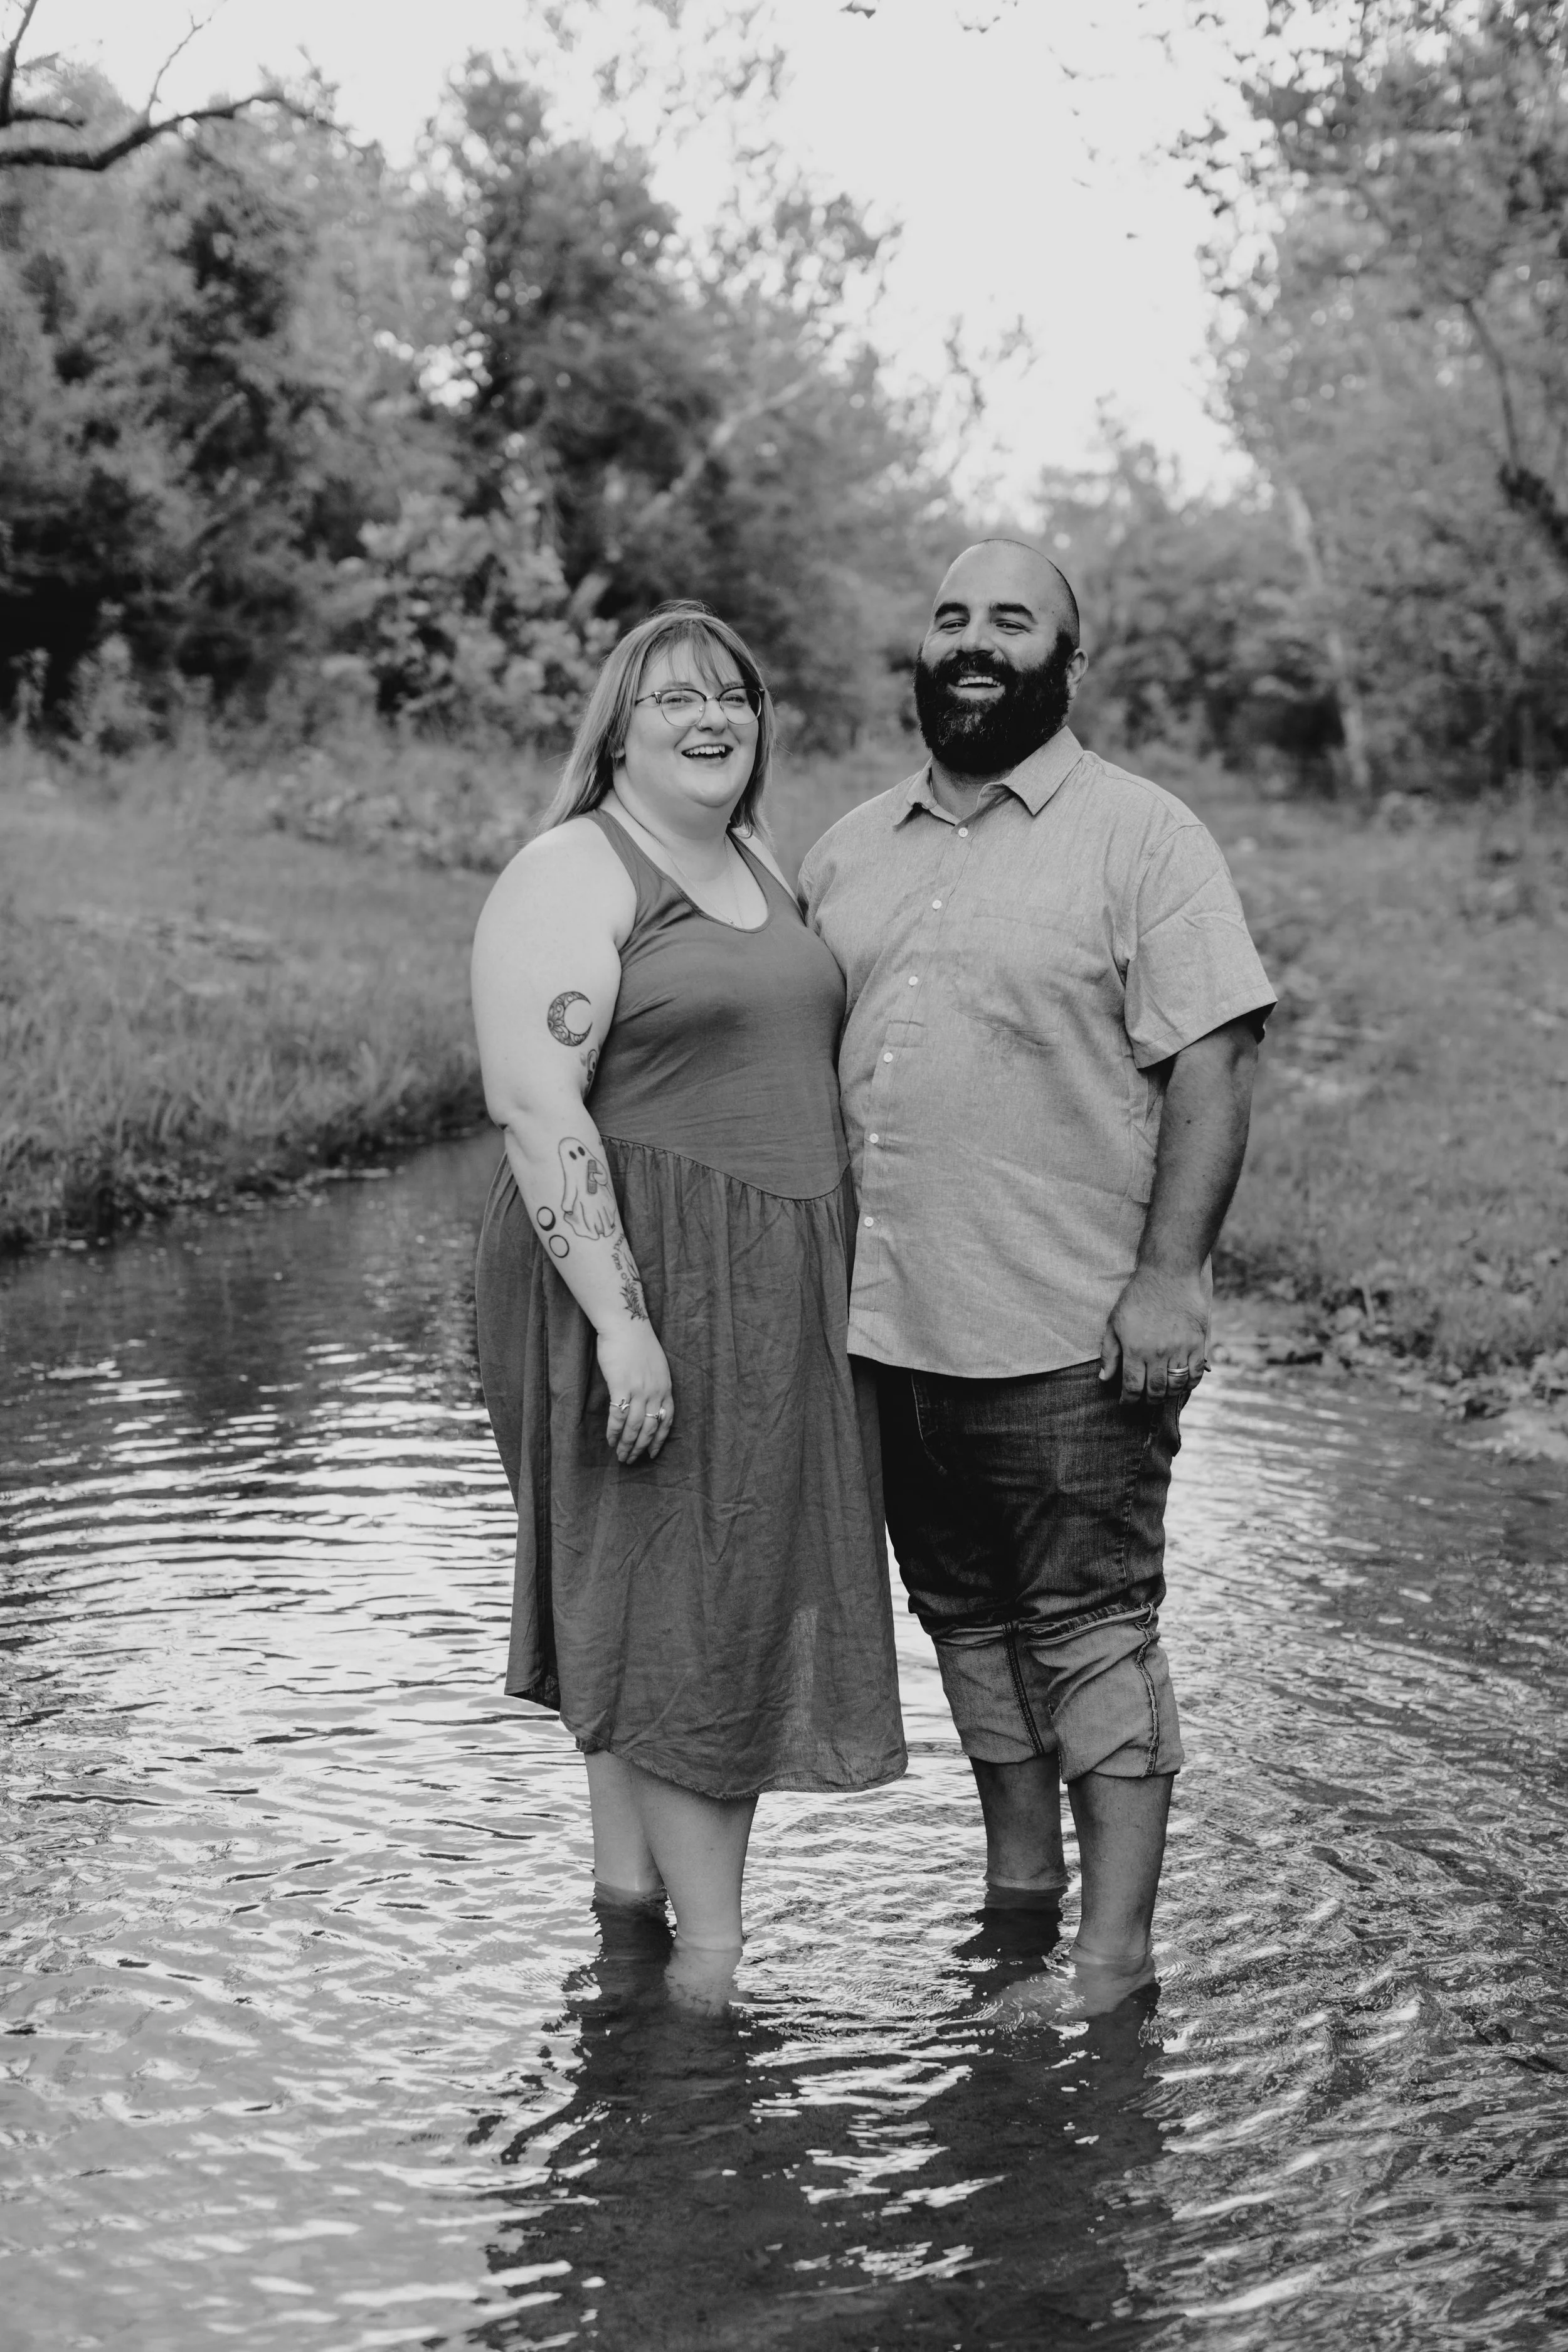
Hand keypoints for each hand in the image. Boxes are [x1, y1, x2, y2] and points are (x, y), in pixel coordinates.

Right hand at [597, 1321, 674, 1463]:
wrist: (626, 1324)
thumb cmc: (638, 1343)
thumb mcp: (656, 1366)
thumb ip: (655, 1385)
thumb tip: (647, 1403)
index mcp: (666, 1387)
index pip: (667, 1420)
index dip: (659, 1440)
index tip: (653, 1454)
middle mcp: (656, 1391)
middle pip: (650, 1428)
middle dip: (640, 1448)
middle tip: (631, 1460)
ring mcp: (639, 1390)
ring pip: (635, 1427)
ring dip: (627, 1444)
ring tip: (621, 1456)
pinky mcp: (621, 1386)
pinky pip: (618, 1416)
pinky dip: (614, 1431)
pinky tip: (610, 1440)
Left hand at [1099, 1264, 1208, 1402]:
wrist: (1168, 1273)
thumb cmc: (1137, 1296)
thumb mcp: (1114, 1322)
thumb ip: (1109, 1352)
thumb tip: (1105, 1379)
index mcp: (1135, 1350)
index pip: (1132, 1387)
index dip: (1128, 1400)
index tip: (1126, 1403)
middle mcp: (1158, 1353)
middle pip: (1155, 1391)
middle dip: (1148, 1401)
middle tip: (1144, 1400)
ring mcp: (1180, 1349)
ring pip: (1176, 1385)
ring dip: (1168, 1394)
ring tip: (1161, 1393)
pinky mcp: (1197, 1343)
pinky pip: (1195, 1374)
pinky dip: (1189, 1384)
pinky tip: (1181, 1383)